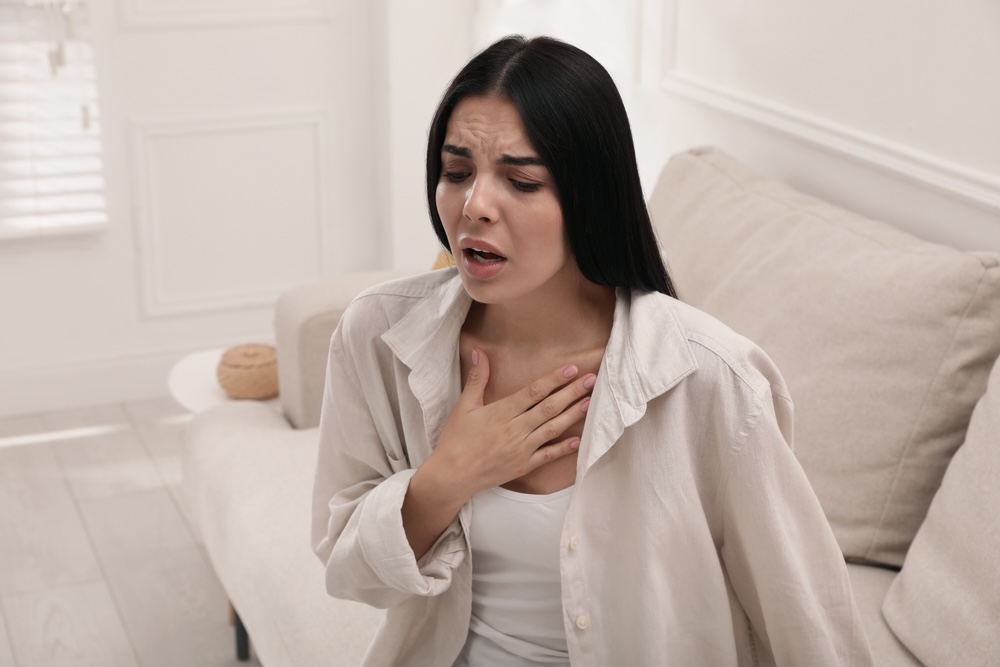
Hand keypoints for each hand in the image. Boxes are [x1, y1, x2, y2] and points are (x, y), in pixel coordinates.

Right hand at [428, 347, 594, 499]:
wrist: (452, 475)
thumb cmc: (455, 439)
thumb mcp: (464, 406)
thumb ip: (477, 379)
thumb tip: (479, 351)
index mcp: (501, 412)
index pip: (533, 392)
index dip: (554, 379)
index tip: (571, 369)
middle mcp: (515, 430)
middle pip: (549, 408)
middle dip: (572, 393)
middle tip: (591, 380)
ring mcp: (521, 449)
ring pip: (552, 429)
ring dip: (573, 415)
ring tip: (589, 403)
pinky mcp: (523, 466)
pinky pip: (548, 456)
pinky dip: (564, 448)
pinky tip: (579, 439)